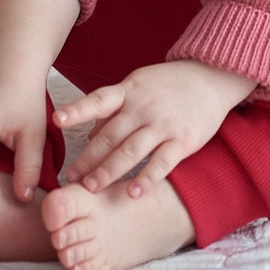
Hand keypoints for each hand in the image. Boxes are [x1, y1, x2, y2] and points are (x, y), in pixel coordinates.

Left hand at [55, 59, 256, 197]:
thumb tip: (87, 134)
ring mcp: (163, 124)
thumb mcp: (138, 85)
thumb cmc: (169, 84)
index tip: (57, 119)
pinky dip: (146, 178)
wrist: (212, 77)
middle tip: (71, 180)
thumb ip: (113, 108)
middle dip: (88, 158)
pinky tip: (133, 192)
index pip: (98, 100)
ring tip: (92, 188)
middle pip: (110, 135)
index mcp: (129, 91)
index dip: (77, 110)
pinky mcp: (183, 140)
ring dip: (109, 171)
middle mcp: (143, 107)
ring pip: (131, 151)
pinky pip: (161, 162)